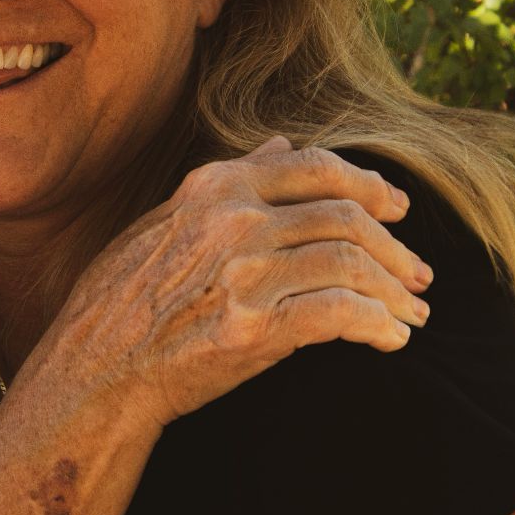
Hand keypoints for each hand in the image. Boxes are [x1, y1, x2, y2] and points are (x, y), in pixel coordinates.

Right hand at [32, 135, 434, 431]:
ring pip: (351, 264)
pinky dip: (377, 325)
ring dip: (395, 291)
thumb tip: (280, 146)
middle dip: (395, 248)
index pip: (316, 167)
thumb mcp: (166, 220)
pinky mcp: (254, 328)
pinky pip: (340, 315)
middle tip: (420, 274)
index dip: (370, 185)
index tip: (399, 210)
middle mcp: (234, 220)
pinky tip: (391, 340)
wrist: (94, 369)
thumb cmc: (122, 298)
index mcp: (215, 187)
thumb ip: (229, 182)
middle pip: (346, 217)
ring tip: (413, 313)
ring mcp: (244, 272)